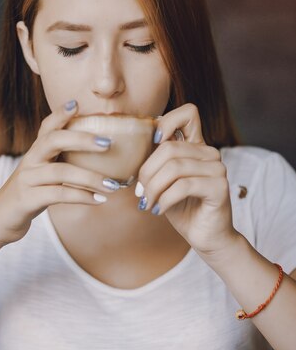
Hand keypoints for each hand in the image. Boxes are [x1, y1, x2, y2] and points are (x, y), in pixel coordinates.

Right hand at [0, 101, 118, 244]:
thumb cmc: (31, 194)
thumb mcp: (44, 174)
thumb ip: (63, 163)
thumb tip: (100, 156)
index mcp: (36, 152)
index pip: (47, 127)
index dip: (60, 114)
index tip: (76, 103)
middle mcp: (30, 160)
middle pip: (53, 141)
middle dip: (81, 139)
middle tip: (108, 143)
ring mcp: (27, 179)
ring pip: (60, 172)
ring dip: (90, 177)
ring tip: (113, 184)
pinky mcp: (28, 199)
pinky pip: (58, 195)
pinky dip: (81, 196)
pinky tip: (99, 199)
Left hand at [137, 103, 237, 254]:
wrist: (205, 236)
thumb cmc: (182, 208)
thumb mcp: (162, 181)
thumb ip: (154, 162)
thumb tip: (129, 148)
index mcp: (196, 146)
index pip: (188, 113)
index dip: (167, 121)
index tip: (152, 142)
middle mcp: (210, 153)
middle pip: (170, 148)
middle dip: (148, 172)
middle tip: (141, 193)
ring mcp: (217, 168)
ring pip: (174, 168)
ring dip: (154, 189)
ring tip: (148, 203)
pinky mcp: (220, 187)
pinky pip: (183, 186)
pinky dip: (165, 199)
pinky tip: (159, 210)